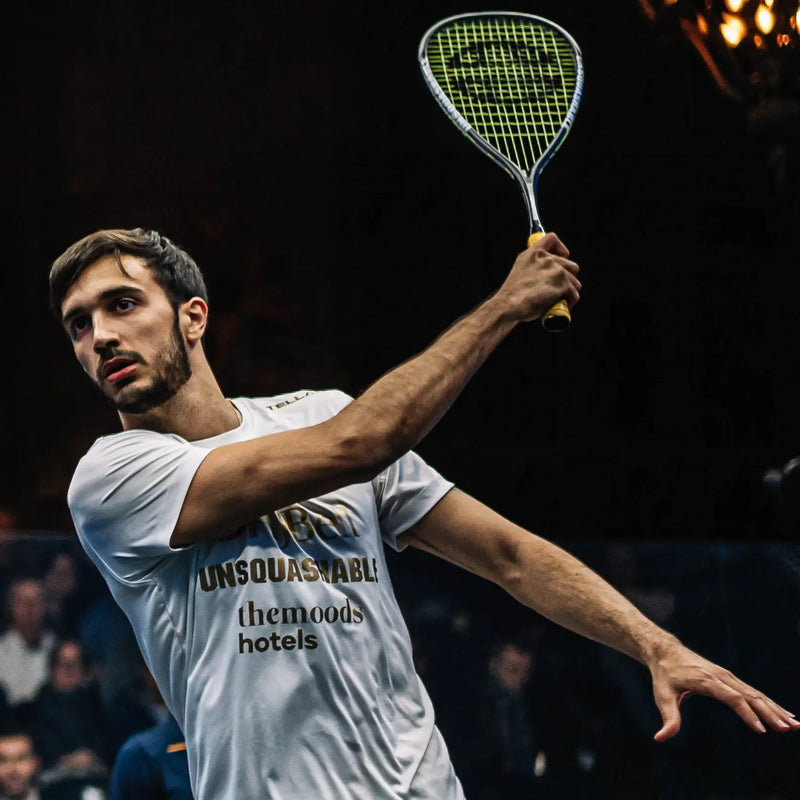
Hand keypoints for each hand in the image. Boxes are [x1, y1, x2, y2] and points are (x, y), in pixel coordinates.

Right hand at [494, 232, 580, 321]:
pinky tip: (561, 306)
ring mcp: (557, 271)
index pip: (552, 239)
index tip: (562, 258)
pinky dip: (570, 302)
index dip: (561, 249)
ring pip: (575, 282)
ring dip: (569, 292)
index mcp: (534, 253)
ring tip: (557, 301)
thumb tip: (543, 275)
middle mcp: (547, 259)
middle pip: (571, 265)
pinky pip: (575, 294)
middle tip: (558, 290)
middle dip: (567, 279)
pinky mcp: (563, 285)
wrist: (509, 305)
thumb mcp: (519, 270)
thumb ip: (533, 266)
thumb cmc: (512, 295)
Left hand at [649, 640, 799, 740]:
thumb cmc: (664, 674)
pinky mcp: (730, 678)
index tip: (761, 730)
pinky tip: (784, 714)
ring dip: (775, 709)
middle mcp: (721, 677)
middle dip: (770, 713)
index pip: (731, 698)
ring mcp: (727, 677)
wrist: (666, 651)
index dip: (747, 713)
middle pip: (750, 696)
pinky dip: (769, 703)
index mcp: (707, 681)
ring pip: (755, 694)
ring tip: (795, 725)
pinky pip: (753, 692)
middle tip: (788, 729)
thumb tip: (660, 738)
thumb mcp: (662, 695)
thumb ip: (667, 717)